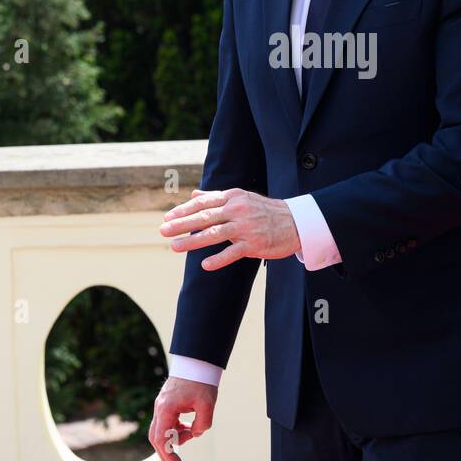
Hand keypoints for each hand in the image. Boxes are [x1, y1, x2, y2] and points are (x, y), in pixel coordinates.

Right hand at [148, 375, 217, 460]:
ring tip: (191, 432)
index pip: (161, 439)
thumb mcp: (207, 405)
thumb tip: (194, 434)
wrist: (197, 362)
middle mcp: (160, 408)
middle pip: (156, 437)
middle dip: (166, 452)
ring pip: (160, 429)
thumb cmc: (201, 381)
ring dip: (174, 437)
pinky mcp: (166, 403)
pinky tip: (187, 426)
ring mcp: (161, 405)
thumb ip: (202, 424)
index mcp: (166, 409)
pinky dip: (175, 429)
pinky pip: (166, 422)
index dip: (168, 455)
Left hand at [159, 188, 300, 269]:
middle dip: (182, 224)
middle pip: (205, 217)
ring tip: (175, 247)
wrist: (297, 222)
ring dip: (193, 241)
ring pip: (215, 234)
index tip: (167, 217)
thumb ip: (217, 197)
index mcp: (233, 197)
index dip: (183, 210)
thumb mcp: (241, 198)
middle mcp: (238, 210)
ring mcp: (246, 227)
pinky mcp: (255, 244)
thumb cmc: (266, 211)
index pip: (204, 202)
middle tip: (163, 231)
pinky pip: (233, 252)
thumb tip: (193, 194)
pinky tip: (204, 265)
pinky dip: (219, 259)